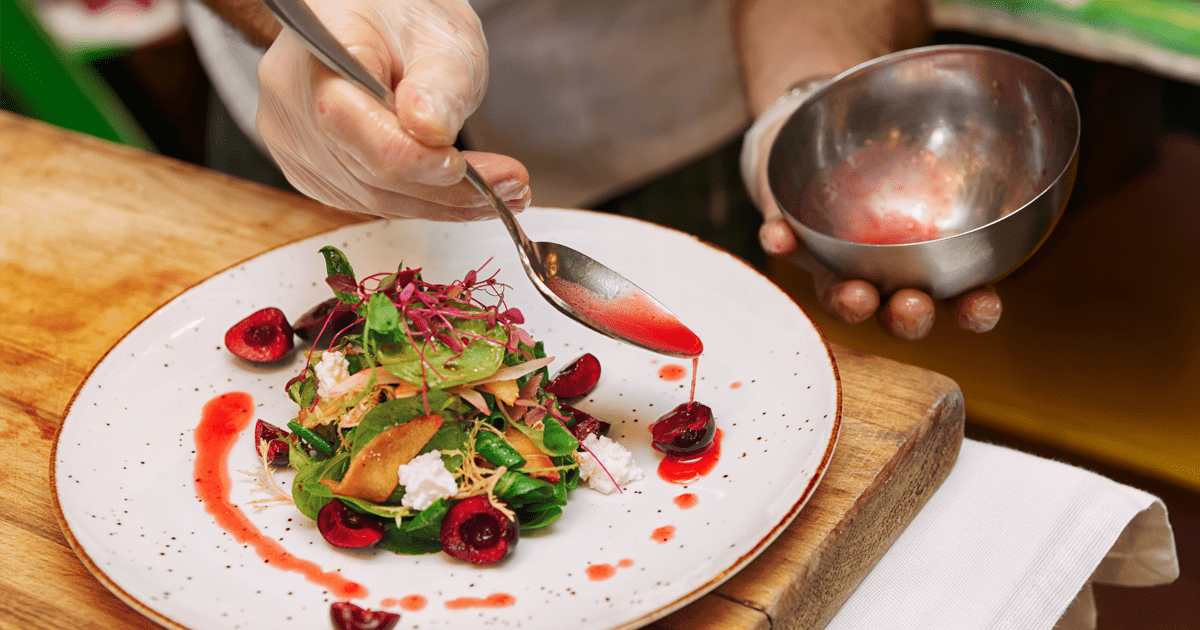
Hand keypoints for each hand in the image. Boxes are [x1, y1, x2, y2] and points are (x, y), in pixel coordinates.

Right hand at [256, 0, 531, 219]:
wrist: (369, 21)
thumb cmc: (401, 17)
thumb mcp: (441, 35)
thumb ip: (439, 83)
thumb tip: (430, 132)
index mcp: (314, 56)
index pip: (352, 125)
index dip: (412, 159)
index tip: (467, 166)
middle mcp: (290, 107)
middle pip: (370, 172)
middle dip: (448, 189)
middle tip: (513, 185)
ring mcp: (295, 145)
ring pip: (374, 197)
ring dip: (444, 204)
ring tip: (503, 191)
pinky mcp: (313, 171)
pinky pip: (370, 200)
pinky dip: (423, 202)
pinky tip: (464, 193)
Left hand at [743, 82, 1001, 340]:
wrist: (840, 133)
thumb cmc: (911, 150)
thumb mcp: (959, 137)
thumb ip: (1001, 125)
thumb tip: (1060, 86)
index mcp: (940, 267)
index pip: (965, 303)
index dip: (975, 312)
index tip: (981, 307)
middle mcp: (891, 278)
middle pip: (901, 314)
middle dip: (907, 318)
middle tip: (910, 306)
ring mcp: (841, 264)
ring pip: (842, 296)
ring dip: (845, 300)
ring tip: (849, 292)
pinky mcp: (799, 241)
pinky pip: (788, 249)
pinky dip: (780, 244)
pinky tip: (776, 234)